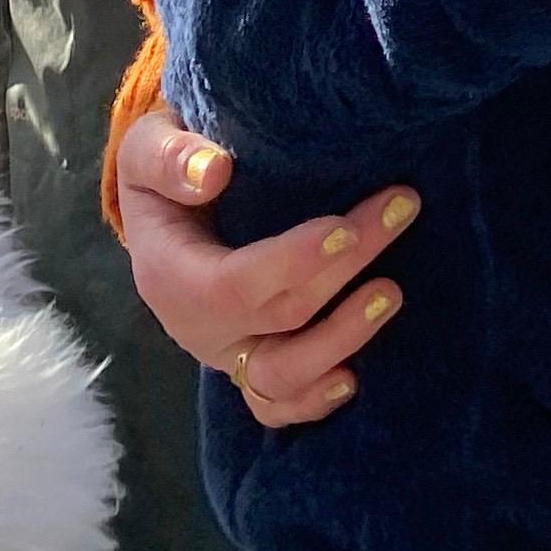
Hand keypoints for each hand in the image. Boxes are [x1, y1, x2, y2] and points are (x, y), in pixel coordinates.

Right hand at [115, 103, 415, 425]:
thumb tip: (214, 171)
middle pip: (279, 317)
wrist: (161, 204)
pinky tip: (354, 381)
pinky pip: (275, 404)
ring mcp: (225, 352)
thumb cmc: (164, 168)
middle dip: (345, 268)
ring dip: (343, 339)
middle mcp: (197, 326)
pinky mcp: (247, 363)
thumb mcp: (148, 146)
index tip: (344, 228)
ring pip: (282, 376)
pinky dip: (313, 401)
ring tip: (392, 294)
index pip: (234, 285)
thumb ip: (169, 156)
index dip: (291, 263)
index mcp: (170, 274)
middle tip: (402, 208)